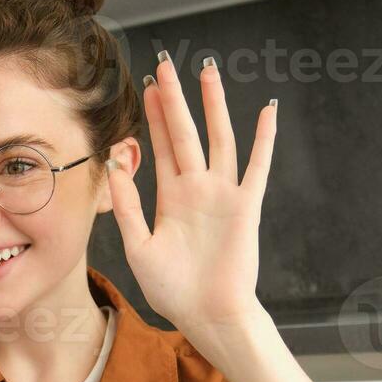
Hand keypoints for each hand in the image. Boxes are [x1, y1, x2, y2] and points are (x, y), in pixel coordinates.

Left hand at [107, 52, 275, 347]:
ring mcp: (223, 195)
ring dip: (214, 106)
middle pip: (186, 133)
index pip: (160, 147)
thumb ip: (128, 207)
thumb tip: (114, 166)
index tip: (146, 86)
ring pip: (219, 139)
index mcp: (171, 198)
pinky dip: (263, 139)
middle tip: (166, 65)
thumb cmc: (175, 290)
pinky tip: (267, 111)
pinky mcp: (246, 207)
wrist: (209, 316)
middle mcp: (197, 189)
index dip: (153, 116)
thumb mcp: (139, 247)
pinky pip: (257, 167)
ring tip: (208, 71)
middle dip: (175, 99)